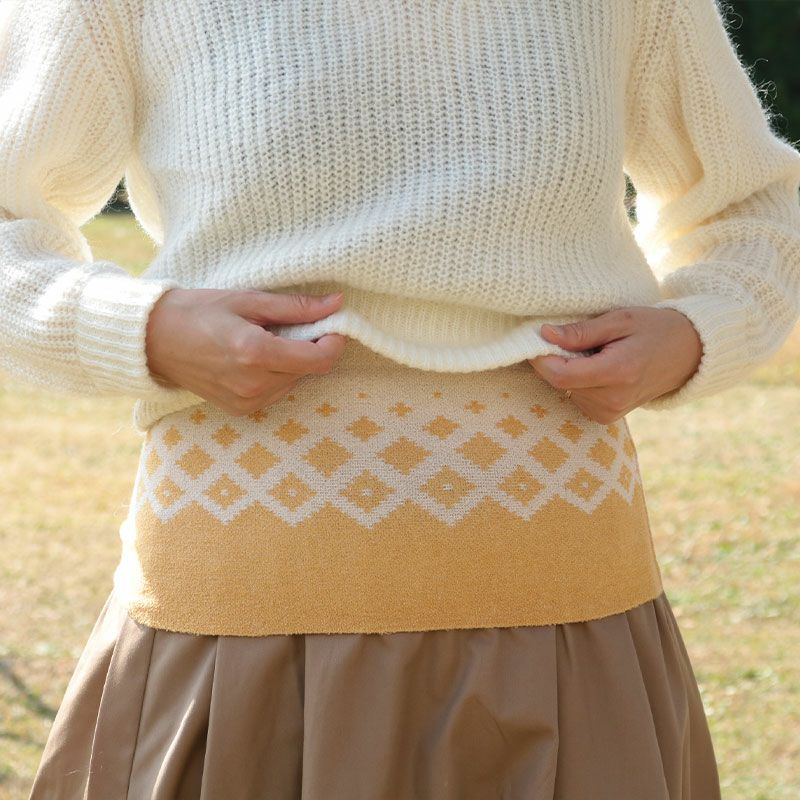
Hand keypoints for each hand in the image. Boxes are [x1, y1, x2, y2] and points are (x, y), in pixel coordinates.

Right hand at [144, 288, 348, 415]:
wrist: (154, 339)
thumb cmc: (199, 311)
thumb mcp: (248, 300)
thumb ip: (296, 307)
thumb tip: (337, 304)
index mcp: (255, 353)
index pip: (319, 360)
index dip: (334, 342)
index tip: (332, 325)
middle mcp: (253, 384)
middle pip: (309, 371)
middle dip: (310, 348)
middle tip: (290, 326)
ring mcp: (246, 402)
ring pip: (295, 383)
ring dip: (293, 363)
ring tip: (266, 340)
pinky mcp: (240, 410)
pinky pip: (277, 393)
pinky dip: (277, 376)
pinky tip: (255, 359)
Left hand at [527, 307, 702, 422]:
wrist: (689, 354)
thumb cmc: (655, 329)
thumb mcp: (620, 320)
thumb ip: (581, 332)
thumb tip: (544, 334)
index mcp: (617, 373)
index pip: (561, 375)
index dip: (541, 358)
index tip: (537, 339)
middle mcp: (612, 400)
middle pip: (560, 382)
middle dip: (555, 360)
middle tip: (572, 338)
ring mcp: (610, 413)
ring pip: (566, 390)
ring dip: (569, 370)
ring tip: (595, 353)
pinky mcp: (606, 417)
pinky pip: (576, 397)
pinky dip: (578, 381)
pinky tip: (598, 368)